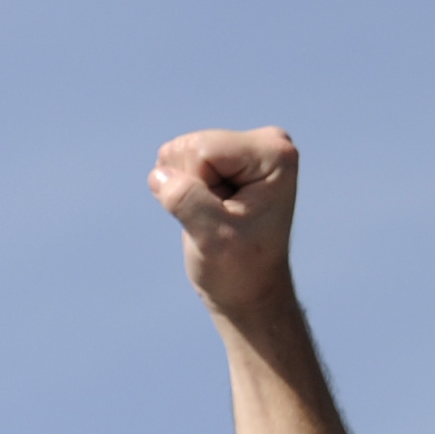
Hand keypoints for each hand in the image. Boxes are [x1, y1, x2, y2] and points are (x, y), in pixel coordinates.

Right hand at [150, 128, 300, 318]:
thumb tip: (159, 175)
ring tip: (217, 215)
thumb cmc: (239, 268)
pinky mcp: (225, 156)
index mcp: (275, 155)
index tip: (227, 215)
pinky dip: (182, 187)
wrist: (250, 289)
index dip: (200, 186)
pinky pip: (174, 159)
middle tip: (221, 218)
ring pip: (176, 152)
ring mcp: (245, 148)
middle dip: (192, 185)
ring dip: (186, 188)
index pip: (201, 150)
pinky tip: (209, 208)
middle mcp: (267, 143)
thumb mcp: (213, 237)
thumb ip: (186, 200)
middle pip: (188, 146)